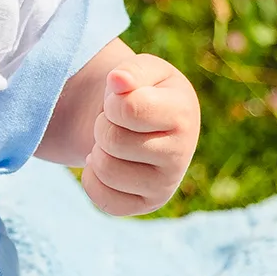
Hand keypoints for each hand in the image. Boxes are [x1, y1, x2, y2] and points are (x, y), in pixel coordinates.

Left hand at [82, 54, 199, 215]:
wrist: (145, 123)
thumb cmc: (144, 91)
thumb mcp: (143, 71)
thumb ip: (132, 71)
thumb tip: (118, 81)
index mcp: (183, 113)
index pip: (129, 109)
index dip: (113, 103)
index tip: (122, 102)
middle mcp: (182, 154)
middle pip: (113, 141)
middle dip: (103, 126)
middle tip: (117, 123)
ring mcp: (166, 184)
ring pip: (105, 171)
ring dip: (98, 151)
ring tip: (115, 142)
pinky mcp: (148, 205)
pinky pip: (103, 200)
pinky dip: (93, 178)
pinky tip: (109, 164)